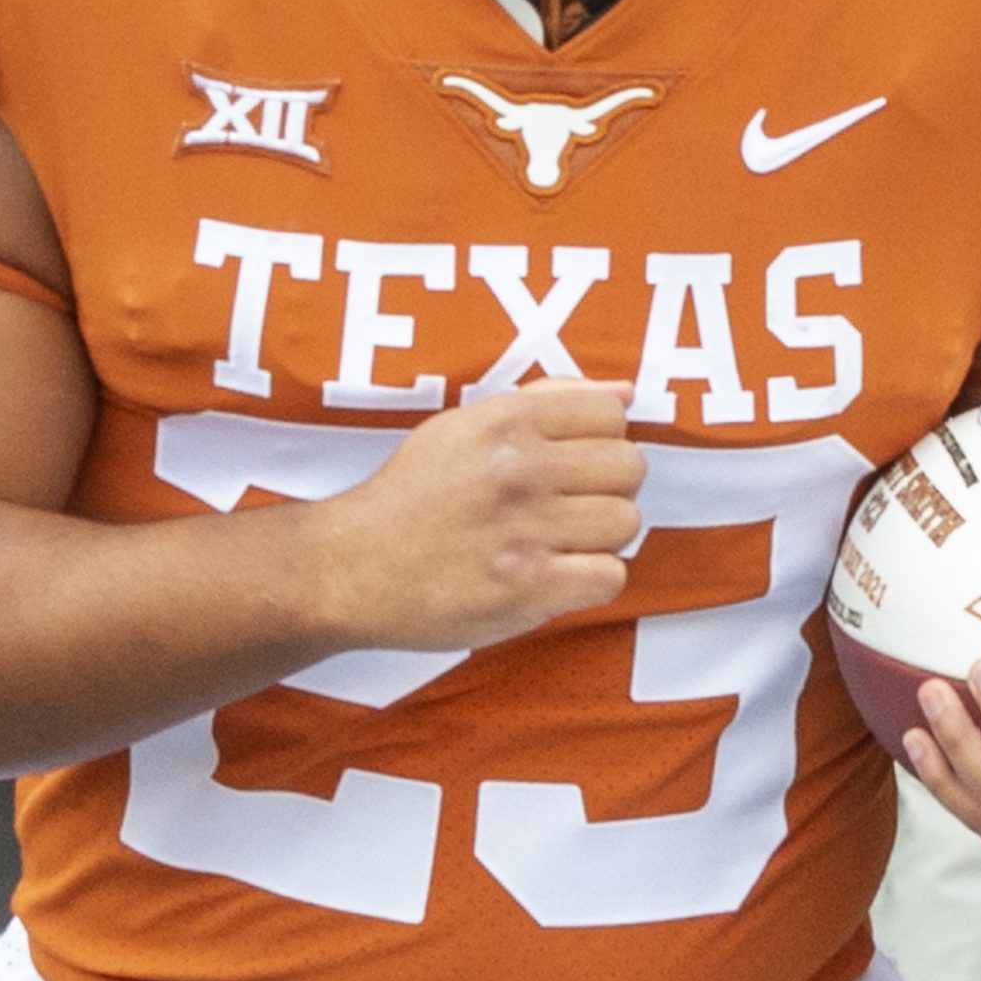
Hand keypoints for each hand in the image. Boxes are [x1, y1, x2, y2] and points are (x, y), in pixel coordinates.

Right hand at [308, 379, 643, 654]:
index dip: (601, 440)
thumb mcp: (462, 427)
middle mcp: (518, 469)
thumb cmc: (410, 498)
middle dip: (608, 488)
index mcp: (503, 422)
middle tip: (570, 506)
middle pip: (629, 467)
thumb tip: (625, 394)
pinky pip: (609, 576)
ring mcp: (526, 529)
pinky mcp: (529, 587)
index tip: (574, 464)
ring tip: (560, 542)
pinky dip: (588, 581)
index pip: (609, 413)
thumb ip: (545, 403)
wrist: (351, 567)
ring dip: (600, 537)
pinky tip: (555, 576)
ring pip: (625, 522)